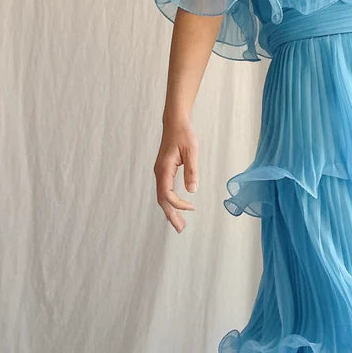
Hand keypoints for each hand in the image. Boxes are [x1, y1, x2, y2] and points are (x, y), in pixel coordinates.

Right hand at [154, 112, 198, 232]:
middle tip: (180, 230)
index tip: (192, 208)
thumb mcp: (192, 151)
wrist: (175, 122)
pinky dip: (170, 202)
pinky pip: (165, 191)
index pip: (167, 194)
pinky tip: (177, 209)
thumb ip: (192, 170)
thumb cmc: (183, 134)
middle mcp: (159, 173)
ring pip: (163, 197)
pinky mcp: (164, 172)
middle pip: (162, 200)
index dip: (178, 204)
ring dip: (170, 211)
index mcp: (164, 169)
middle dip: (171, 215)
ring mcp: (160, 173)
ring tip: (179, 224)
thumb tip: (192, 190)